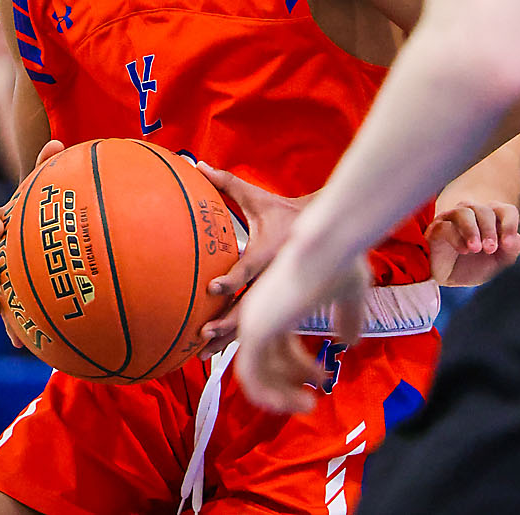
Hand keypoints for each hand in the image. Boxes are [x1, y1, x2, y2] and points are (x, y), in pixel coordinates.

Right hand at [0, 140, 64, 347]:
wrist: (31, 227)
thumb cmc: (36, 206)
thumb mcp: (41, 188)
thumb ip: (46, 165)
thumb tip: (58, 142)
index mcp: (1, 221)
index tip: (2, 228)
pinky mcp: (7, 289)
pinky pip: (5, 306)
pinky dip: (10, 322)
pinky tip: (20, 343)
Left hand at [194, 163, 305, 355]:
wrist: (323, 226)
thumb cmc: (283, 209)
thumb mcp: (257, 196)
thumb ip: (226, 183)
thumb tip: (196, 165)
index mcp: (268, 252)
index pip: (246, 269)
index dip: (230, 279)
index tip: (211, 288)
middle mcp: (272, 276)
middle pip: (248, 306)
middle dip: (226, 324)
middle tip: (202, 334)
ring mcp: (275, 291)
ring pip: (252, 322)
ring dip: (228, 339)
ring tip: (204, 353)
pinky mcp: (276, 300)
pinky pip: (257, 324)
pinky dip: (240, 339)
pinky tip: (220, 352)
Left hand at [235, 246, 371, 415]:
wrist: (328, 247)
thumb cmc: (340, 262)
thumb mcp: (350, 294)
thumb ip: (348, 318)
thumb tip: (350, 343)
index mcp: (276, 303)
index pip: (280, 347)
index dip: (301, 367)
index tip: (324, 378)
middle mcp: (259, 313)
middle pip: (267, 362)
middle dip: (291, 383)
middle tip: (313, 399)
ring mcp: (254, 321)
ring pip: (254, 374)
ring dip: (280, 395)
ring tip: (307, 405)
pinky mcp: (255, 329)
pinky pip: (250, 376)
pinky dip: (268, 395)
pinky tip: (294, 402)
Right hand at [426, 201, 519, 286]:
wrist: (447, 279)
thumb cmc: (473, 267)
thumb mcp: (497, 264)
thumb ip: (510, 251)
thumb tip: (515, 239)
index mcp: (491, 220)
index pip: (506, 210)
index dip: (510, 224)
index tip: (508, 244)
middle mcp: (472, 213)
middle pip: (485, 210)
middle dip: (490, 230)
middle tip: (490, 249)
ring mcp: (452, 218)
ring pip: (464, 212)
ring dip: (472, 230)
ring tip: (475, 248)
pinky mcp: (436, 229)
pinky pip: (446, 226)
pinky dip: (456, 237)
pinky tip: (462, 250)